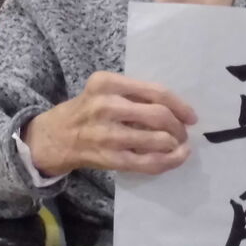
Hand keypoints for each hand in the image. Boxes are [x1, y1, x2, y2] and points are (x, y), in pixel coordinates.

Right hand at [23, 72, 196, 176]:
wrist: (54, 137)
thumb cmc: (86, 110)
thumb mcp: (103, 90)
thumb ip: (134, 94)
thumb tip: (176, 109)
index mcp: (107, 83)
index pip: (155, 92)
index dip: (179, 105)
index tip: (190, 115)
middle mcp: (106, 106)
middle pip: (159, 115)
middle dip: (179, 126)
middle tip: (184, 132)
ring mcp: (107, 134)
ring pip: (157, 140)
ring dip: (176, 144)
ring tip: (180, 145)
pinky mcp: (109, 158)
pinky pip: (147, 162)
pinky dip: (168, 161)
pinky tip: (175, 158)